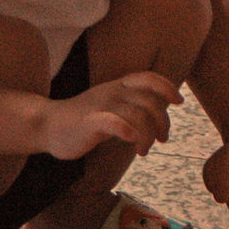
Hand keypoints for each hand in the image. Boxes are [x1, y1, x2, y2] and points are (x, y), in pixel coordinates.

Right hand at [40, 70, 178, 160]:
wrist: (48, 126)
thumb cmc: (85, 120)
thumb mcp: (112, 106)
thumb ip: (133, 106)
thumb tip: (160, 116)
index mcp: (118, 86)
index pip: (149, 78)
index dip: (167, 87)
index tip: (179, 102)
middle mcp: (112, 92)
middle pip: (150, 102)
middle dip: (162, 122)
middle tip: (162, 139)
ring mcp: (101, 106)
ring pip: (137, 115)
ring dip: (148, 135)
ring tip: (144, 150)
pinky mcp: (89, 123)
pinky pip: (113, 122)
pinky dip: (127, 130)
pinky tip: (132, 141)